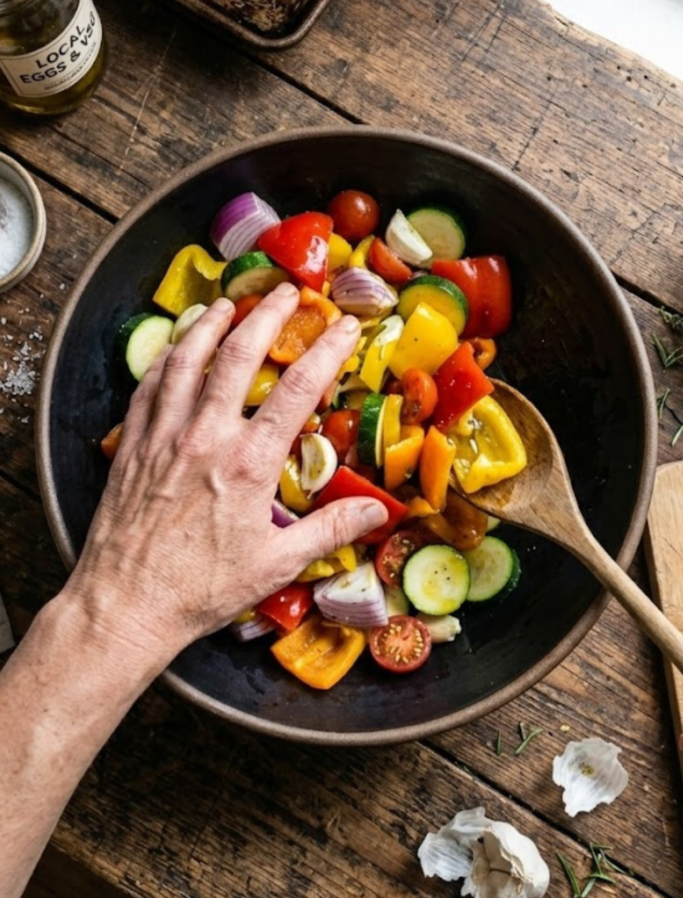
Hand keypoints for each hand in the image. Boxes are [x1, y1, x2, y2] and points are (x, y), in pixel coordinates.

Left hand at [64, 284, 386, 663]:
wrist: (125, 605)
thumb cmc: (201, 590)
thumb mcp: (276, 565)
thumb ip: (330, 530)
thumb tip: (379, 511)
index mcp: (248, 464)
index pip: (298, 389)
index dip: (326, 350)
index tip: (345, 326)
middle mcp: (205, 437)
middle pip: (240, 355)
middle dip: (269, 316)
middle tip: (288, 293)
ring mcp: (164, 436)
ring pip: (188, 360)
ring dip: (211, 324)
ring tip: (229, 304)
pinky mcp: (133, 445)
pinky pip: (149, 385)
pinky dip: (167, 358)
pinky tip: (177, 348)